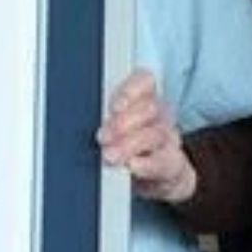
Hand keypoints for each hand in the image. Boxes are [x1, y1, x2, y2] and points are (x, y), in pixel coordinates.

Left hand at [94, 68, 195, 204]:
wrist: (158, 171)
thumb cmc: (127, 141)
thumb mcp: (115, 123)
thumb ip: (102, 117)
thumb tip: (78, 119)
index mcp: (145, 96)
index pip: (144, 80)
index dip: (130, 91)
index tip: (114, 107)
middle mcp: (160, 113)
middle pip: (149, 109)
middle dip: (123, 123)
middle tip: (103, 137)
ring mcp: (168, 138)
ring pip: (155, 134)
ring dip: (130, 145)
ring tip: (110, 155)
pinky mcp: (173, 163)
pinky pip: (165, 161)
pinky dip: (147, 164)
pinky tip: (133, 166)